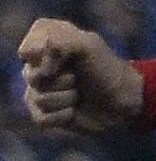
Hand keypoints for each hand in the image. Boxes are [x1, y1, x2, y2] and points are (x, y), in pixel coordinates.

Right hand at [17, 17, 140, 134]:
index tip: (71, 58)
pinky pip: (42, 119)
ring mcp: (37, 90)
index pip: (26, 51)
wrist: (125, 100)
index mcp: (41, 42)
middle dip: (63, 80)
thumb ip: (57, 41)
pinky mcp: (43, 113)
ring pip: (38, 98)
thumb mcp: (88, 44)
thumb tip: (41, 70)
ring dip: (67, 98)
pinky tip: (74, 111)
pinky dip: (63, 116)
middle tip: (77, 78)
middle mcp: (36, 65)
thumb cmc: (107, 69)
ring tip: (79, 94)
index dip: (48, 58)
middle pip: (32, 76)